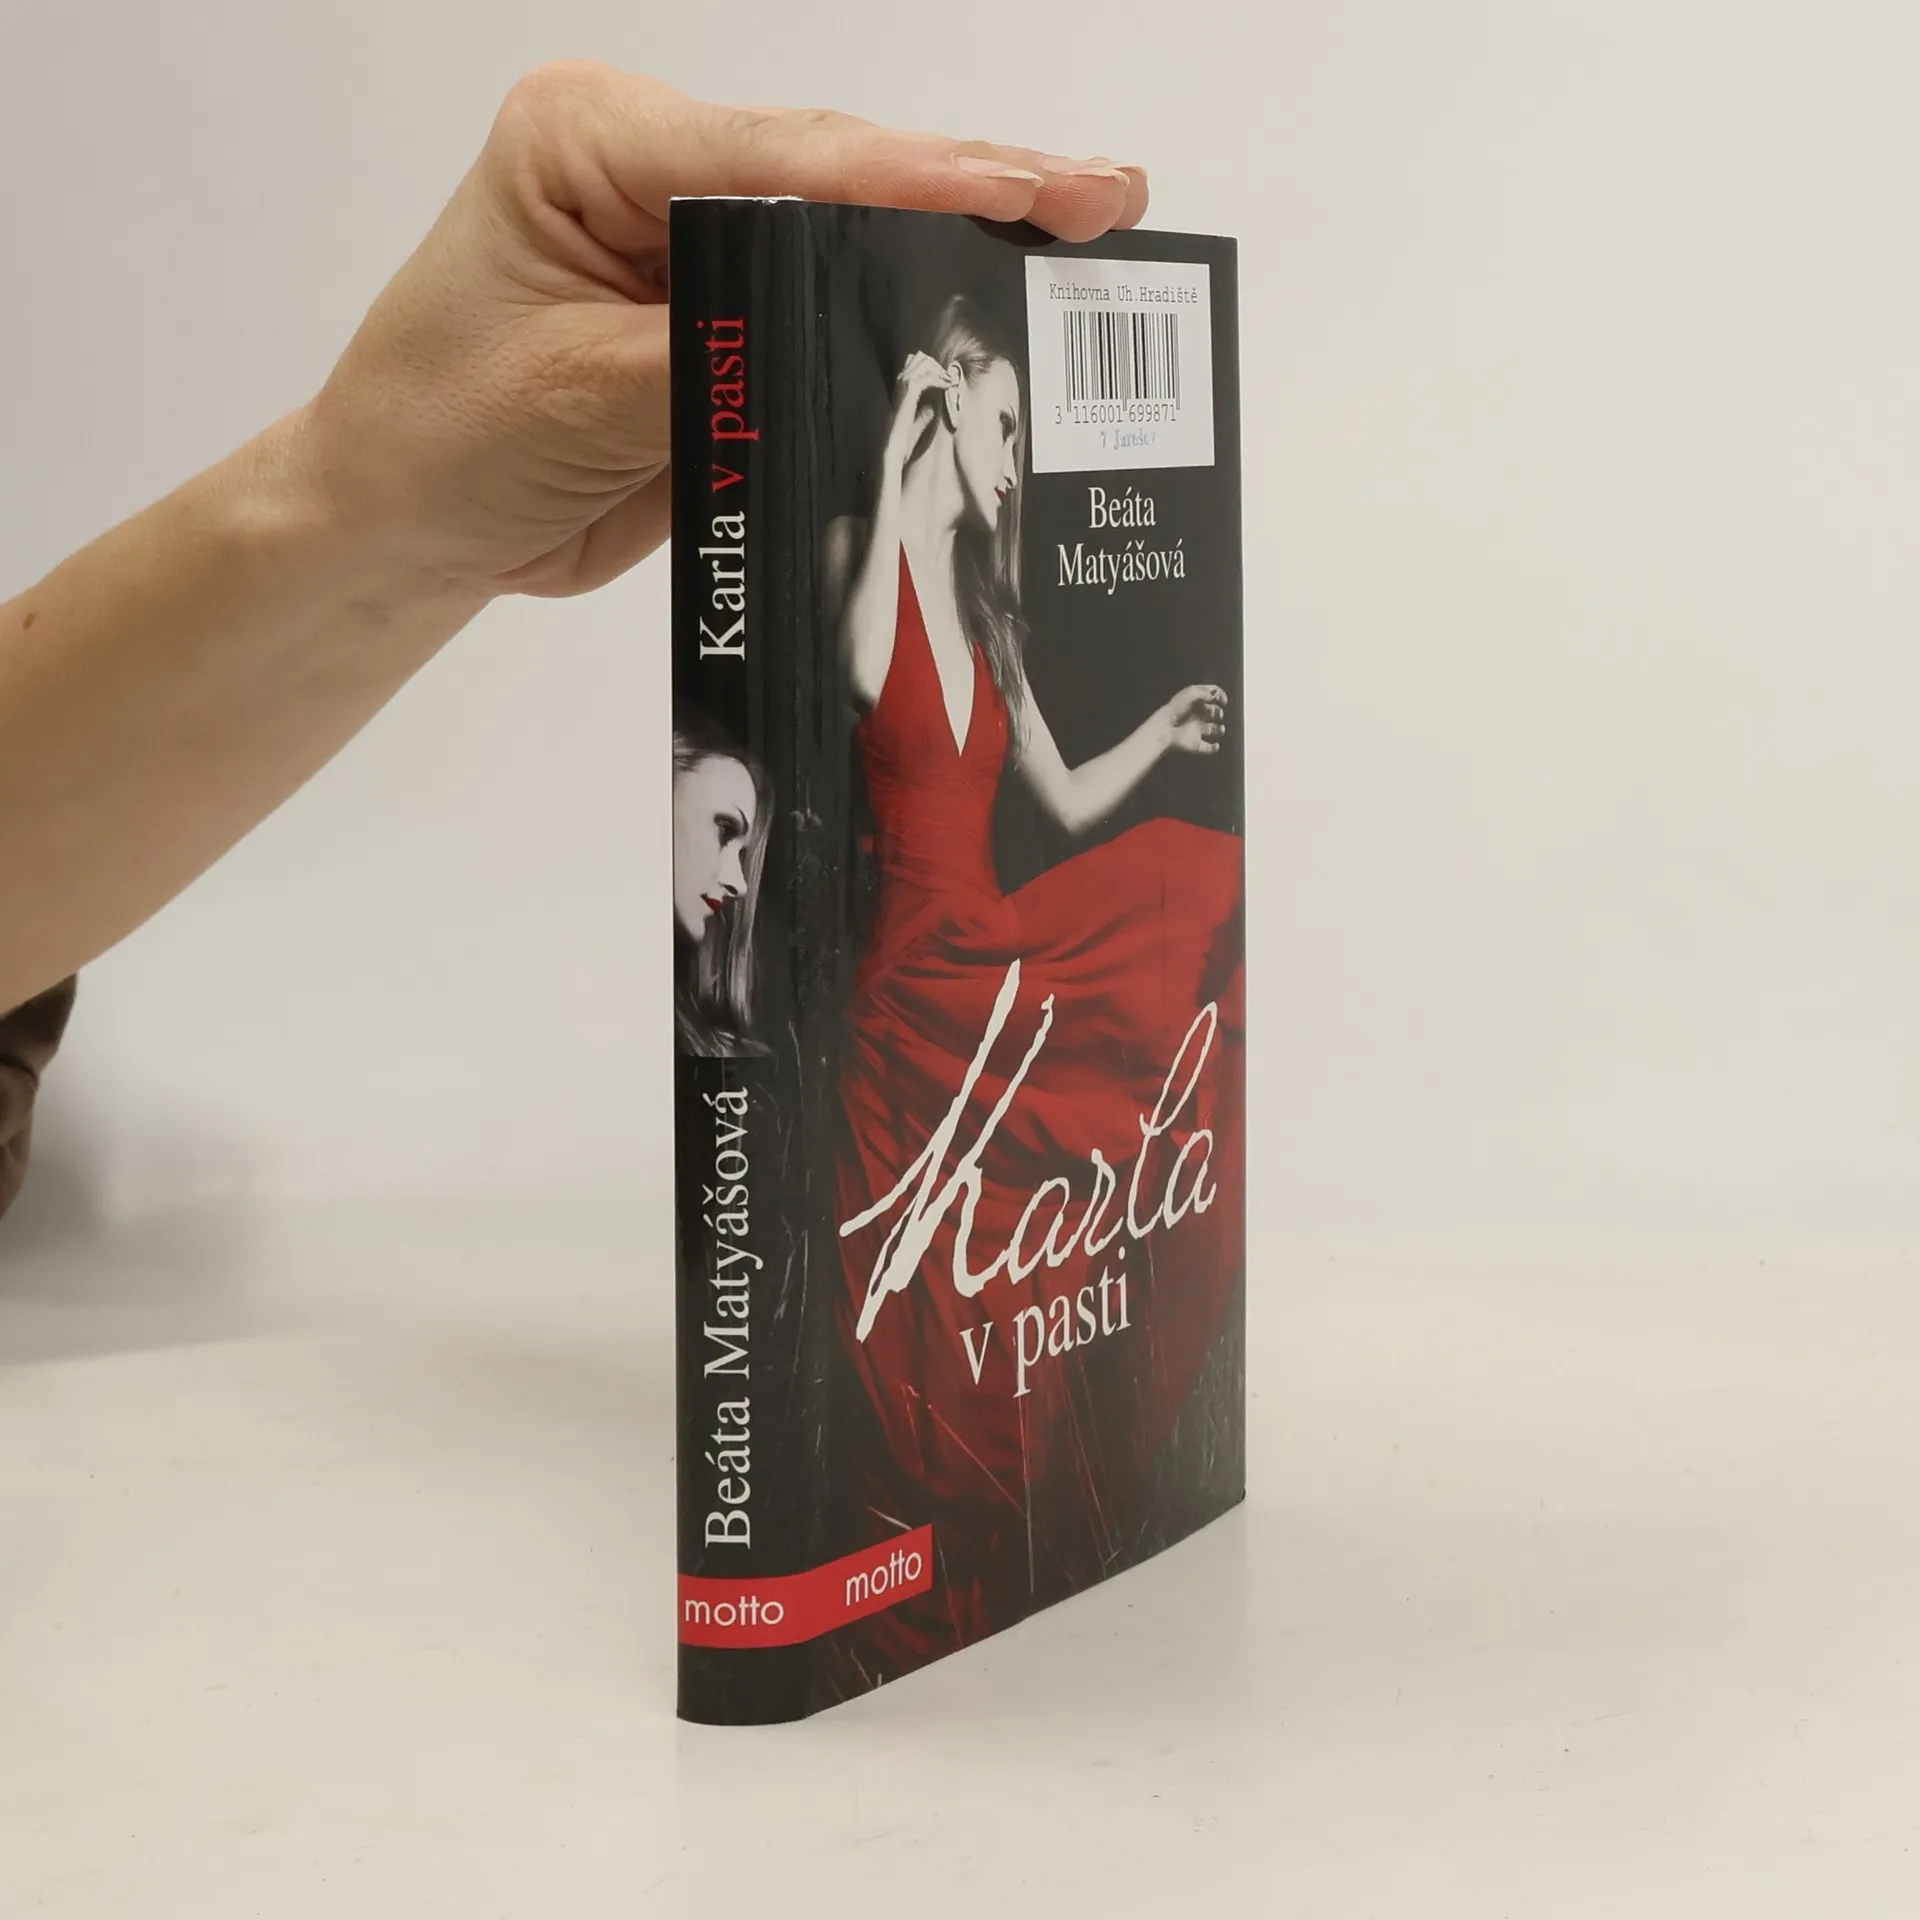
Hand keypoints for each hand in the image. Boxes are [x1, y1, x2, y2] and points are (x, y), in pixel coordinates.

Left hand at [301, 63, 1148, 599]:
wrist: (406, 526)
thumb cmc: (438, 441)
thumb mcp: (567, 397)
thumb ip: (705, 360)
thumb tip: (825, 338)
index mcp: (595, 145)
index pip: (777, 158)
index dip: (913, 179)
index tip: (1028, 190)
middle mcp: (656, 176)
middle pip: (835, 174)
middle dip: (971, 189)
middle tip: (1105, 198)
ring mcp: (696, 248)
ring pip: (847, 237)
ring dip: (960, 247)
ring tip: (1086, 241)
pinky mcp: (724, 325)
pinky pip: (829, 318)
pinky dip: (911, 321)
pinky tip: (998, 318)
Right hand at [885, 351, 959, 472]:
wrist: (893, 448)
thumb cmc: (902, 440)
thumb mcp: (915, 424)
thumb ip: (923, 415)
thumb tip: (932, 408)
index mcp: (900, 389)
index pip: (914, 363)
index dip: (931, 366)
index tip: (944, 378)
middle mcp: (899, 382)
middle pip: (919, 358)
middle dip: (937, 365)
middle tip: (949, 377)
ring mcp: (902, 385)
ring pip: (923, 363)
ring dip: (939, 370)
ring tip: (950, 380)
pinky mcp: (908, 392)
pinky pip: (926, 377)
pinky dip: (939, 379)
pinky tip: (947, 386)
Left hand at [1164, 684, 1229, 755]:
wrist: (1165, 729)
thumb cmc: (1177, 709)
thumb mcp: (1191, 693)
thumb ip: (1206, 692)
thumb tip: (1216, 697)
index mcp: (1195, 702)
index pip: (1210, 695)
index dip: (1220, 696)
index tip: (1223, 701)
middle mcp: (1196, 715)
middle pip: (1213, 712)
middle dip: (1218, 712)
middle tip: (1218, 714)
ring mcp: (1196, 730)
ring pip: (1212, 729)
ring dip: (1219, 729)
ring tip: (1220, 729)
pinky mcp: (1195, 744)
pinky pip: (1207, 748)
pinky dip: (1213, 748)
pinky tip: (1215, 745)